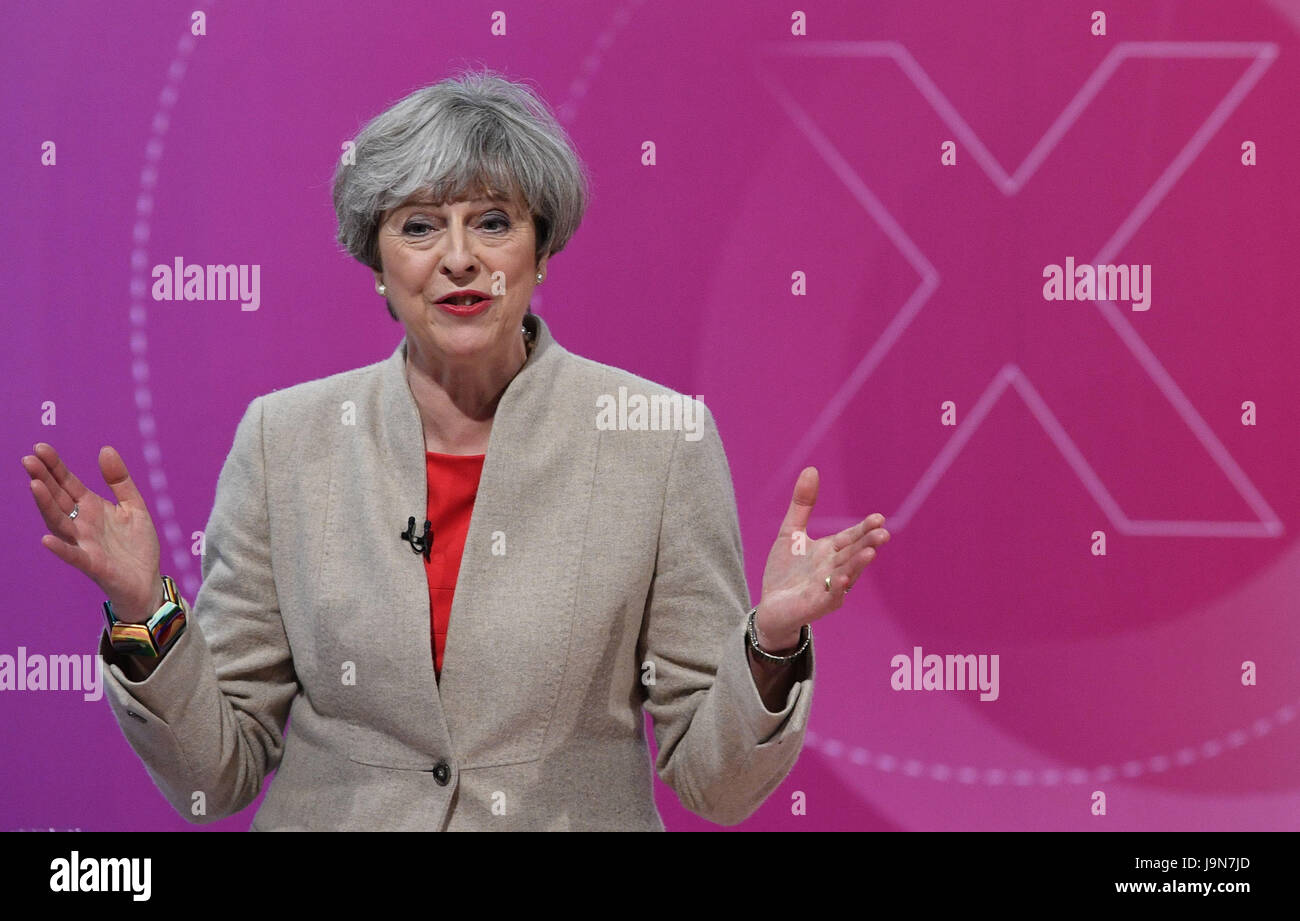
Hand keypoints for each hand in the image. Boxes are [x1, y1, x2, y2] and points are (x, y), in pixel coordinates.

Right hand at [21, 443, 163, 622]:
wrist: (147, 581)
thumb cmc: (137, 545)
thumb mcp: (133, 506)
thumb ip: (120, 480)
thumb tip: (105, 449)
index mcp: (91, 508)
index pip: (68, 483)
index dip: (55, 466)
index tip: (40, 447)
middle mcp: (82, 524)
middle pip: (58, 499)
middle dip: (43, 479)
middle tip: (29, 459)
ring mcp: (84, 544)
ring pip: (60, 523)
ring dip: (46, 506)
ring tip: (34, 485)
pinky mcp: (93, 565)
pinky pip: (74, 556)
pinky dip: (60, 548)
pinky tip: (46, 540)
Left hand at [755, 466, 888, 648]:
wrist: (771, 607)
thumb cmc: (785, 571)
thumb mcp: (791, 532)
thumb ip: (802, 504)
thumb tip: (812, 468)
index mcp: (831, 551)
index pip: (851, 537)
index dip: (864, 528)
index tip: (879, 517)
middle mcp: (834, 568)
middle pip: (853, 554)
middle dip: (868, 544)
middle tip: (883, 534)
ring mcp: (828, 588)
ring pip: (846, 575)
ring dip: (858, 565)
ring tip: (870, 553)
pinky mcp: (815, 606)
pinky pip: (829, 597)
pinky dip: (836, 588)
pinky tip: (841, 579)